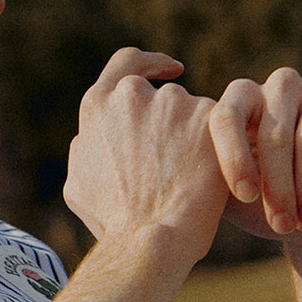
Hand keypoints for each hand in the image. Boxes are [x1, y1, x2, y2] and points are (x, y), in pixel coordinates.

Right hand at [66, 48, 225, 261]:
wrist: (149, 240)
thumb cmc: (112, 220)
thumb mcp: (78, 181)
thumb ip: (89, 148)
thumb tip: (93, 138)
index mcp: (97, 105)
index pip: (127, 62)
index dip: (150, 63)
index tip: (171, 70)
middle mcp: (133, 95)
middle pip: (162, 97)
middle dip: (172, 123)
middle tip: (178, 162)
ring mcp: (174, 103)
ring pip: (194, 114)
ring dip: (195, 140)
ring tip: (192, 183)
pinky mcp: (211, 119)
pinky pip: (222, 130)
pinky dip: (222, 151)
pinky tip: (215, 180)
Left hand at [210, 68, 301, 241]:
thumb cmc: (265, 206)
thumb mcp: (226, 196)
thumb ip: (201, 176)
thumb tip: (175, 174)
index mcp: (242, 99)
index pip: (227, 115)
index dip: (234, 158)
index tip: (245, 196)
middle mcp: (281, 86)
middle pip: (273, 131)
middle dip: (276, 185)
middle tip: (281, 222)